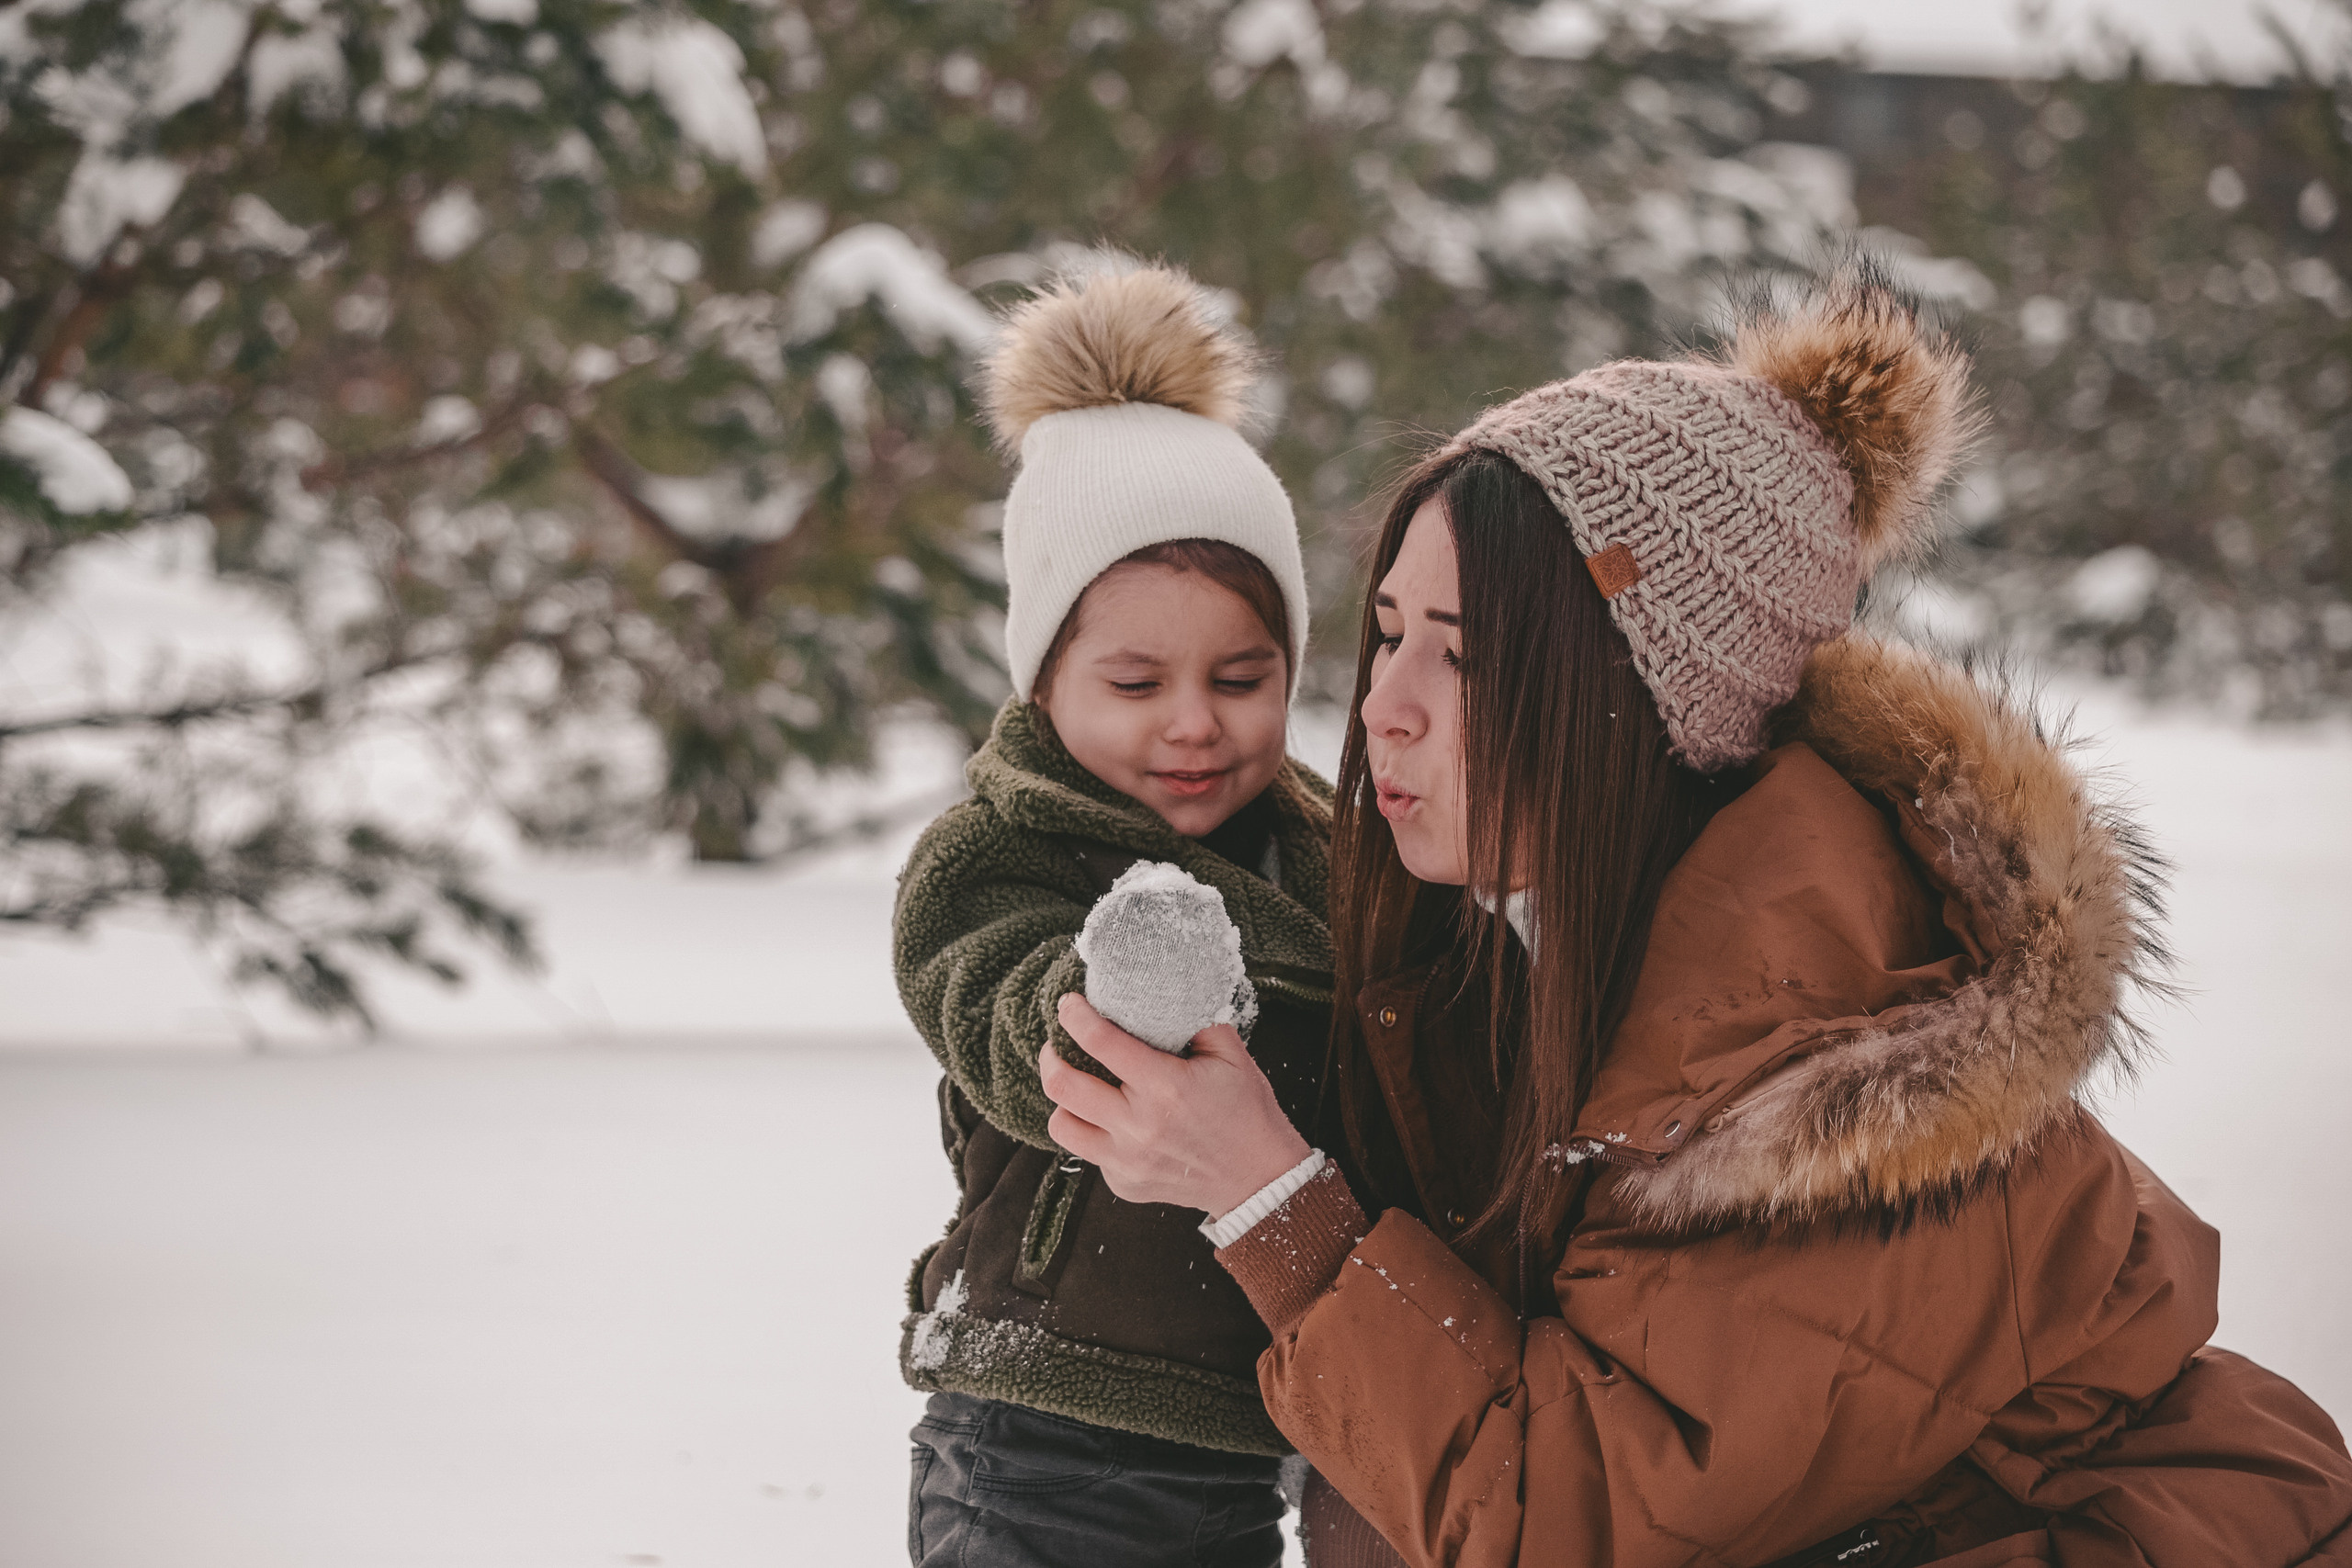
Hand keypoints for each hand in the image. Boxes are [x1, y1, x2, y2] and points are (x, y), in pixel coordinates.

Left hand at [1041, 993, 1310, 1218]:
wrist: (1259, 1178)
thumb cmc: (1247, 1113)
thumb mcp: (1233, 1057)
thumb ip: (1198, 1022)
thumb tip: (1166, 996)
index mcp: (1165, 1087)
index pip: (1099, 1040)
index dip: (1074, 1015)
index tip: (1068, 1004)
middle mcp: (1139, 1126)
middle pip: (1062, 1086)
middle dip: (1050, 1056)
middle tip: (1056, 1046)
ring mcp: (1128, 1160)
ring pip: (1061, 1126)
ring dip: (1063, 1101)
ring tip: (1076, 1087)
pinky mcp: (1124, 1183)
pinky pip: (1089, 1154)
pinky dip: (1094, 1133)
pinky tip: (1114, 1123)